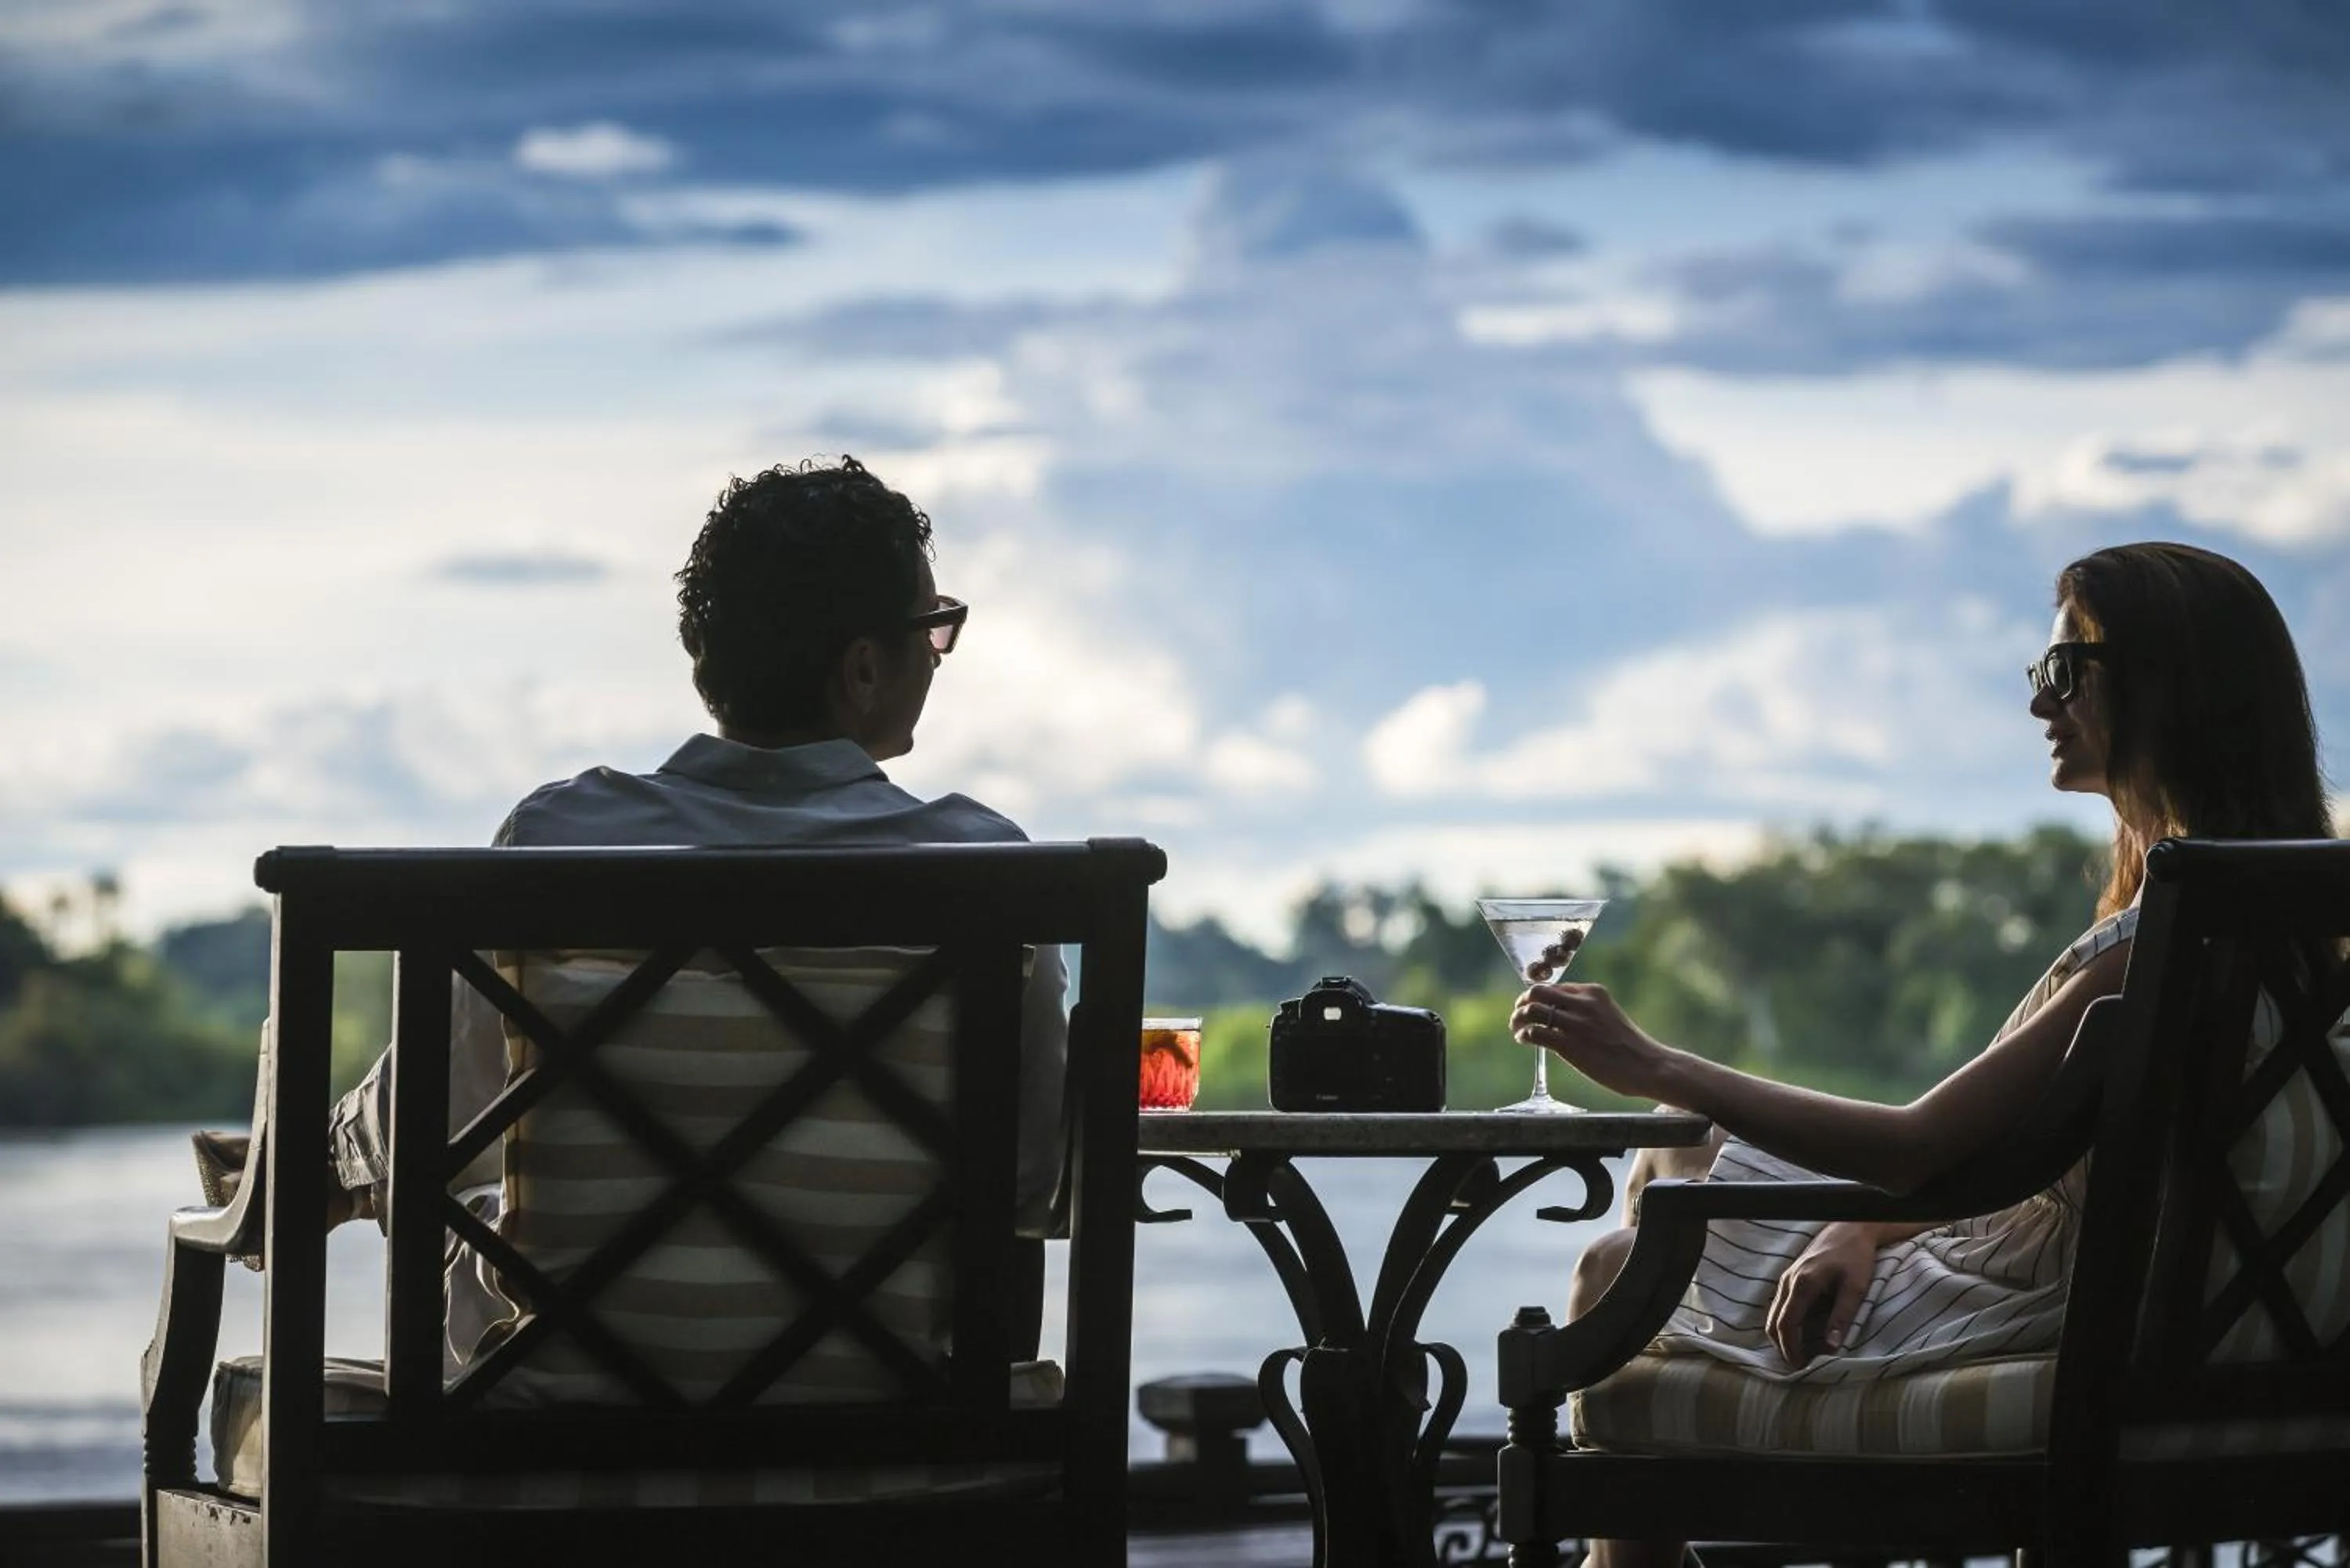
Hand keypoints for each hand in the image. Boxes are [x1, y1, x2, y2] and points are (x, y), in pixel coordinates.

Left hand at [1509, 982, 1671, 1101]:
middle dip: (1522, 1002)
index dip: (1539, 997)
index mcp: (1594, 993)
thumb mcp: (1610, 1016)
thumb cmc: (1630, 1048)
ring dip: (1517, 1019)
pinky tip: (1524, 1040)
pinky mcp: (1569, 1045)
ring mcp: (1575, 1023)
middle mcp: (1583, 1003)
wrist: (1648, 1066)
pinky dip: (1523, 1034)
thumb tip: (1561, 1018)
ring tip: (1516, 1029)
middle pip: (1537, 991)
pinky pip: (1534, 1032)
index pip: (1554, 987)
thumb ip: (1587, 1012)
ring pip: (1530, 1010)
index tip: (1533, 1007)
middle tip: (1518, 1015)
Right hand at [1766, 1222, 1876, 1367]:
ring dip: (1782, 1336)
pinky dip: (1784, 1323)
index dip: (1790, 1349)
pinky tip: (1799, 1332)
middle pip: (1772, 1322)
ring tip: (1799, 1353)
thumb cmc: (1856, 1257)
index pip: (1785, 1325)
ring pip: (1773, 1314)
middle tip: (1798, 1366)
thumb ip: (1841, 1317)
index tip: (1800, 1368)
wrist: (1850, 1228)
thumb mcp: (1855, 1288)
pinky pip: (1779, 1305)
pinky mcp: (1791, 1276)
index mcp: (1802, 1285)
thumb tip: (1832, 1348)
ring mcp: (1786, 1277)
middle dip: (1782, 1347)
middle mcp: (1788, 1281)